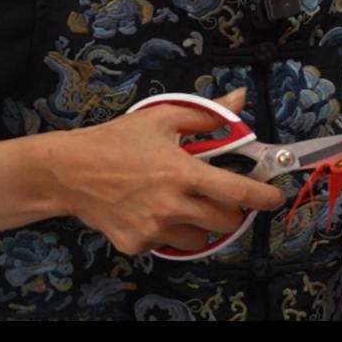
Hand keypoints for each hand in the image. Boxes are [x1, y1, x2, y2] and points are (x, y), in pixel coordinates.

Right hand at [48, 87, 285, 256]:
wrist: (67, 171)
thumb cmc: (115, 141)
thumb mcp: (162, 118)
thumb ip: (207, 113)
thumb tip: (240, 98)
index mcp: (183, 173)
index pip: (238, 192)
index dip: (263, 197)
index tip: (274, 197)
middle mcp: (172, 205)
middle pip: (225, 221)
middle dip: (231, 210)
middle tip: (220, 196)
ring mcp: (153, 228)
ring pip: (199, 239)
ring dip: (201, 225)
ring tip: (184, 204)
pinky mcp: (136, 243)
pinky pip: (166, 243)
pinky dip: (168, 231)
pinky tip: (152, 211)